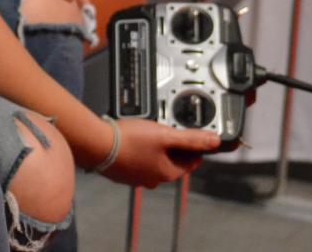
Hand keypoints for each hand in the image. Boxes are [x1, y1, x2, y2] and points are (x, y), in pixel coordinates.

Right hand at [99, 119, 219, 187]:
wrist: (96, 144)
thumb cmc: (129, 140)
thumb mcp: (164, 134)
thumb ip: (191, 138)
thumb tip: (214, 141)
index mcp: (166, 173)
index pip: (189, 163)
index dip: (193, 149)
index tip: (192, 138)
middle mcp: (152, 180)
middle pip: (170, 163)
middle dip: (171, 149)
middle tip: (166, 132)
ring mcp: (135, 178)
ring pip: (152, 163)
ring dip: (153, 151)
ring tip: (146, 134)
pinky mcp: (121, 173)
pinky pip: (136, 163)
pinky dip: (137, 154)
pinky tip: (131, 142)